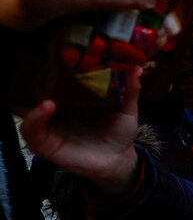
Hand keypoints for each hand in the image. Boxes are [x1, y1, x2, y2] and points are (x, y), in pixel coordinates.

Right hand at [20, 66, 142, 194]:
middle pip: (35, 94)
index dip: (48, 71)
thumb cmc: (120, 133)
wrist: (120, 160)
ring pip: (28, 113)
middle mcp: (59, 111)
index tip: (55, 59)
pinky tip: (46, 110)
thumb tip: (137, 68)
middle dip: (33, 84)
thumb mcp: (127, 109)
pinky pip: (32, 133)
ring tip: (48, 101)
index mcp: (74, 100)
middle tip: (43, 74)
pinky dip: (34, 121)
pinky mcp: (47, 145)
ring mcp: (51, 127)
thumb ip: (130, 90)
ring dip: (33, 107)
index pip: (54, 82)